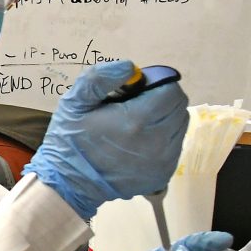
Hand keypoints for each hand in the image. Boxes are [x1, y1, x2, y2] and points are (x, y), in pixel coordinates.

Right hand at [25, 60, 189, 219]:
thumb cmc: (70, 141)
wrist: (69, 184)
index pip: (171, 90)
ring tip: (136, 125)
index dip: (156, 84)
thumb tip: (130, 67)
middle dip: (161, 100)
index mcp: (137, 120)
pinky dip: (163, 139)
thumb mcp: (74, 103)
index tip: (137, 89)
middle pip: (178, 107)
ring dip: (164, 119)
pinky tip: (139, 143)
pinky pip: (175, 146)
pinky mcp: (164, 173)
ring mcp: (163, 159)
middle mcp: (158, 140)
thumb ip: (99, 78)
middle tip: (135, 106)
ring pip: (180, 126)